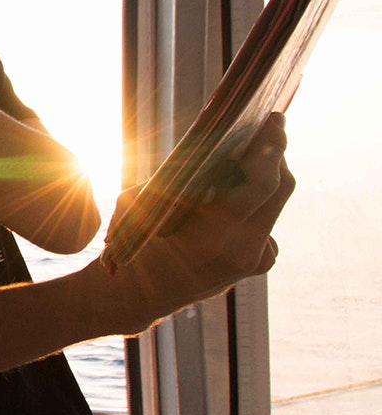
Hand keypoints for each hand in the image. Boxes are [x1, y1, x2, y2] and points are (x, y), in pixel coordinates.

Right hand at [114, 113, 294, 326]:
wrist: (136, 296)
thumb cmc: (133, 245)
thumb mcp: (141, 204)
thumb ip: (180, 177)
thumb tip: (215, 144)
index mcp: (212, 235)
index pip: (261, 182)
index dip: (271, 146)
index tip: (271, 118)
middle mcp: (242, 250)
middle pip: (280, 187)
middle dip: (275, 153)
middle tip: (268, 126)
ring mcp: (254, 260)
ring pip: (276, 202)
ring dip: (265, 176)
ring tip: (249, 154)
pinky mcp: (259, 263)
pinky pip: (267, 221)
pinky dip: (255, 202)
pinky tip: (235, 196)